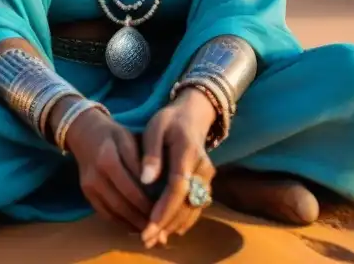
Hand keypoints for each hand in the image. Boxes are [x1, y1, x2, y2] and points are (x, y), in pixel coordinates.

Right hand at [61, 101, 152, 232]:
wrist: (84, 132)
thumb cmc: (113, 134)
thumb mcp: (128, 138)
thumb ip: (140, 160)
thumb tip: (155, 185)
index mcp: (108, 159)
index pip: (132, 186)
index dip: (149, 200)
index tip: (165, 208)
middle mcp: (96, 176)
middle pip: (122, 203)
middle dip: (142, 216)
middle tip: (160, 223)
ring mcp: (89, 187)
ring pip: (114, 212)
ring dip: (133, 223)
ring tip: (150, 227)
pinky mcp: (86, 193)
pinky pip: (105, 213)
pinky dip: (121, 222)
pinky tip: (134, 224)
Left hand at [139, 88, 217, 248]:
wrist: (193, 116)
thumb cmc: (169, 121)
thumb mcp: (155, 128)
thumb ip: (151, 153)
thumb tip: (145, 180)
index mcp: (188, 152)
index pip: (178, 185)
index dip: (165, 207)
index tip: (150, 224)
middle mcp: (203, 167)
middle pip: (187, 202)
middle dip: (167, 223)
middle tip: (146, 238)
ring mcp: (207, 176)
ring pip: (194, 207)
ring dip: (174, 225)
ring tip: (154, 238)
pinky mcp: (206, 183)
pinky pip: (197, 205)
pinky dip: (183, 220)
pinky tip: (168, 230)